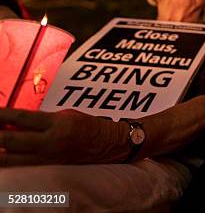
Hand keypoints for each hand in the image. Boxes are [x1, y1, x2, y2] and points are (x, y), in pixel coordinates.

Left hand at [0, 108, 128, 165]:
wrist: (112, 145)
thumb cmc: (90, 127)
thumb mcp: (67, 116)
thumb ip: (41, 121)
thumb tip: (13, 124)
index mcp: (57, 124)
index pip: (22, 117)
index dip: (1, 115)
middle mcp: (51, 142)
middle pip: (11, 141)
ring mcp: (50, 159)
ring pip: (12, 160)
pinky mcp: (51, 171)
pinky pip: (23, 169)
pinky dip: (10, 165)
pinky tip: (3, 161)